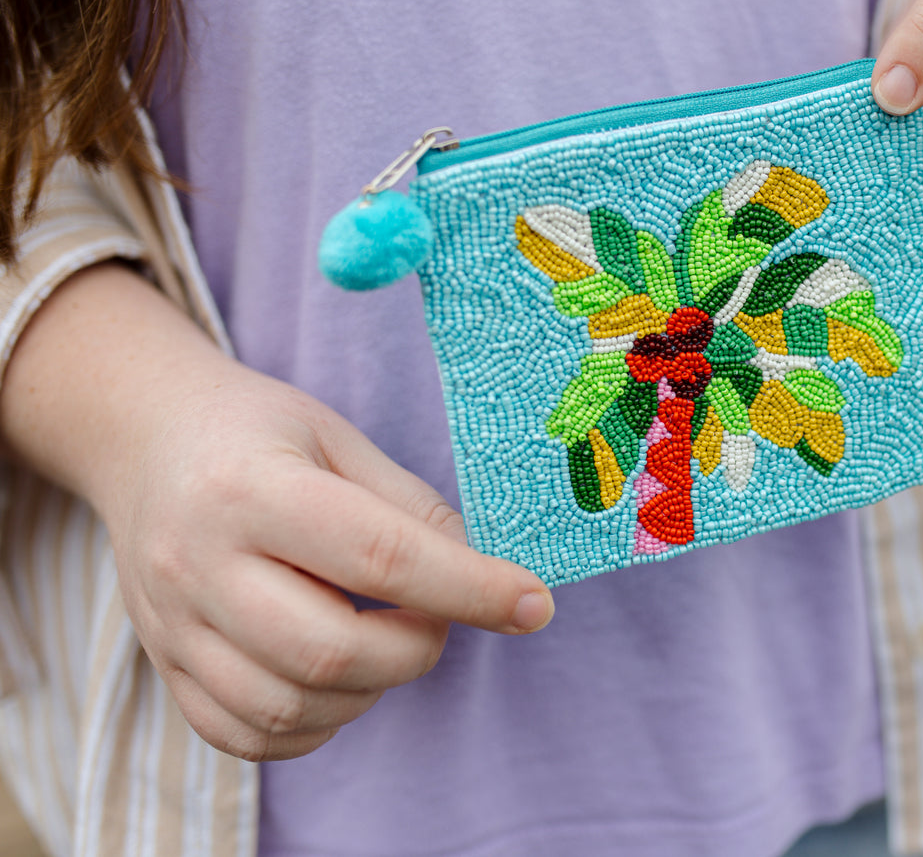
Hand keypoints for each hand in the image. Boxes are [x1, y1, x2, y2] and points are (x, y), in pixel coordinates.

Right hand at [2, 264, 552, 761]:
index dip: (469, 588)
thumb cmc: (257, 432)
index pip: (379, 557)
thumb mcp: (339, 438)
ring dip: (371, 690)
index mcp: (249, 488)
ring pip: (290, 707)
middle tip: (441, 615)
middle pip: (330, 651)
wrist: (144, 438)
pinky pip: (249, 736)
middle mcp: (198, 564)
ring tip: (387, 639)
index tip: (532, 603)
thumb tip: (487, 575)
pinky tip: (341, 677)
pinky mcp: (164, 668)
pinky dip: (317, 723)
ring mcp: (171, 626)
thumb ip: (411, 508)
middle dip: (418, 649)